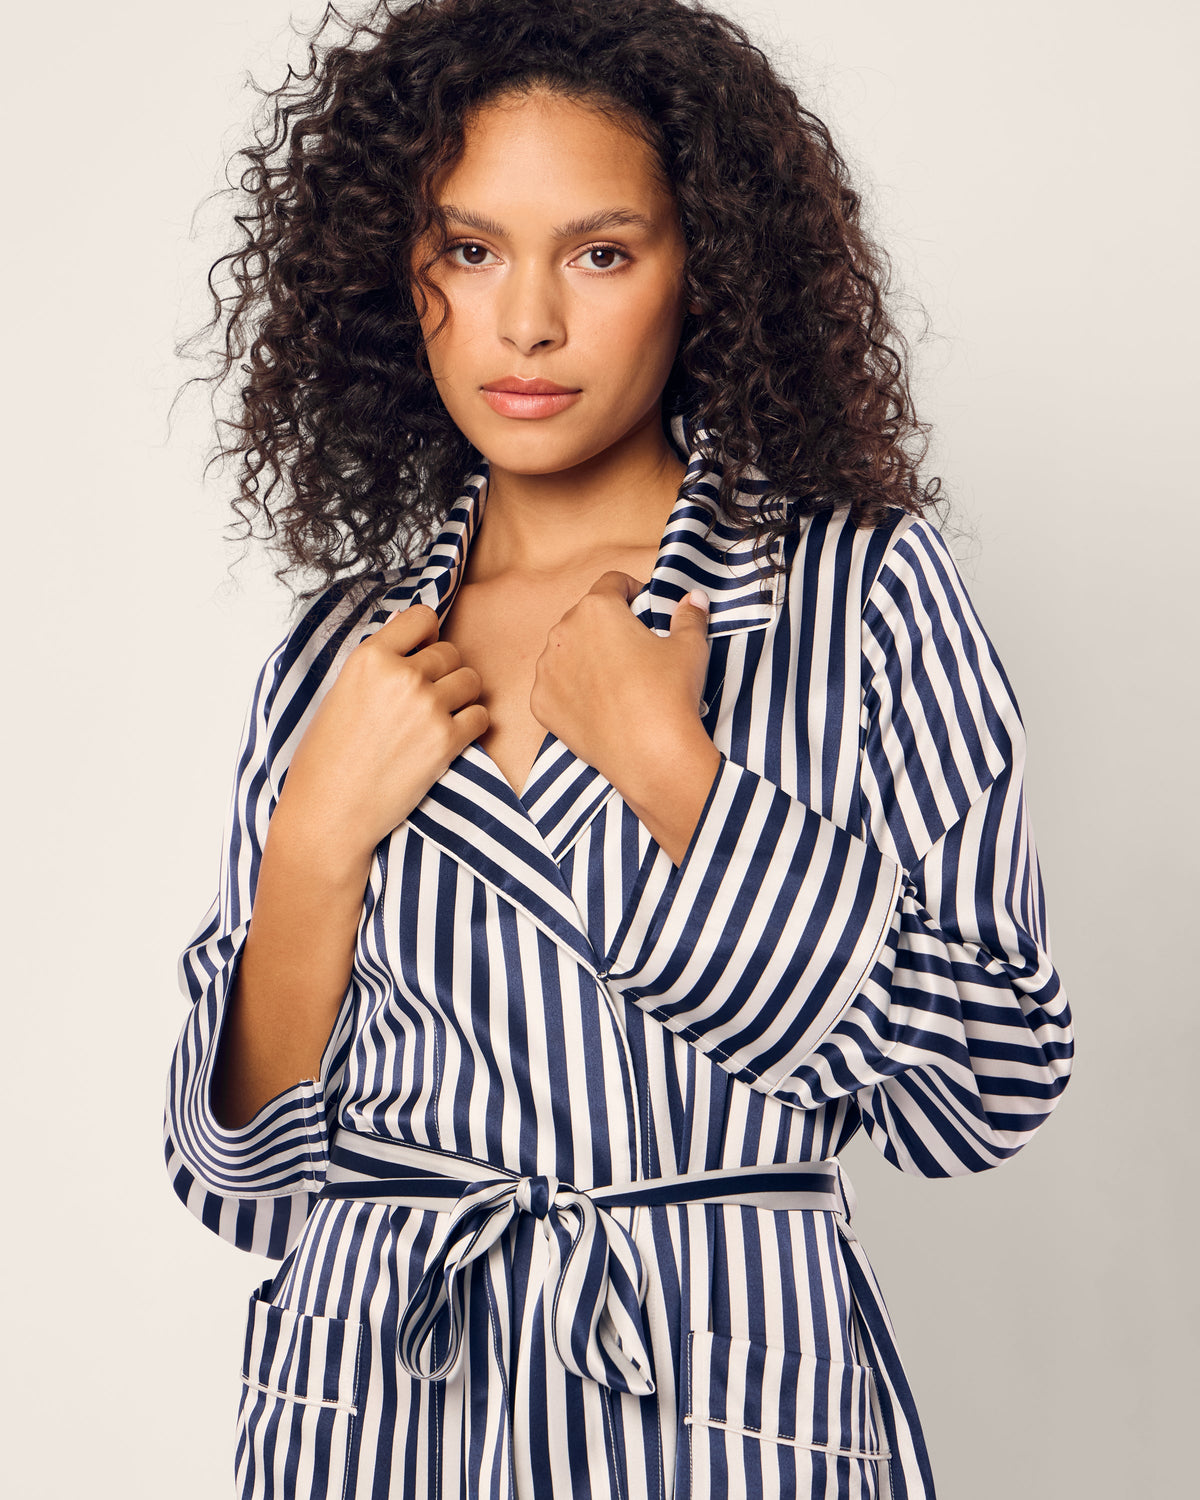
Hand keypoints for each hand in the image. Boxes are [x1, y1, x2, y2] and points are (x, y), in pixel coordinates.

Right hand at [278, 603, 488, 854]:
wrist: (329, 811)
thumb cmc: (327, 757)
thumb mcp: (341, 692)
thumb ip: (378, 663)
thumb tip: (409, 630)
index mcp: (369, 657)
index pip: (423, 617)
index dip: (427, 635)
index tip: (421, 654)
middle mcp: (401, 675)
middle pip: (451, 652)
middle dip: (444, 672)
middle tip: (426, 699)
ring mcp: (427, 706)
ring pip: (471, 680)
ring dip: (461, 697)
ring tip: (438, 718)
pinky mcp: (446, 740)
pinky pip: (481, 715)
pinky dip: (471, 725)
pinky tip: (449, 737)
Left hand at [530, 574, 718, 851]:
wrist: (650, 754)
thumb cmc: (670, 694)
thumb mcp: (690, 648)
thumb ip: (689, 616)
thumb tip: (693, 598)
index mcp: (597, 609)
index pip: (612, 582)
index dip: (631, 591)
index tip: (642, 607)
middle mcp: (563, 632)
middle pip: (584, 616)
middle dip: (606, 625)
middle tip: (632, 648)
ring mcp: (546, 670)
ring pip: (565, 650)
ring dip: (584, 656)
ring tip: (614, 679)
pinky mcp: (540, 703)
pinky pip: (554, 686)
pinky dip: (571, 690)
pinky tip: (597, 704)